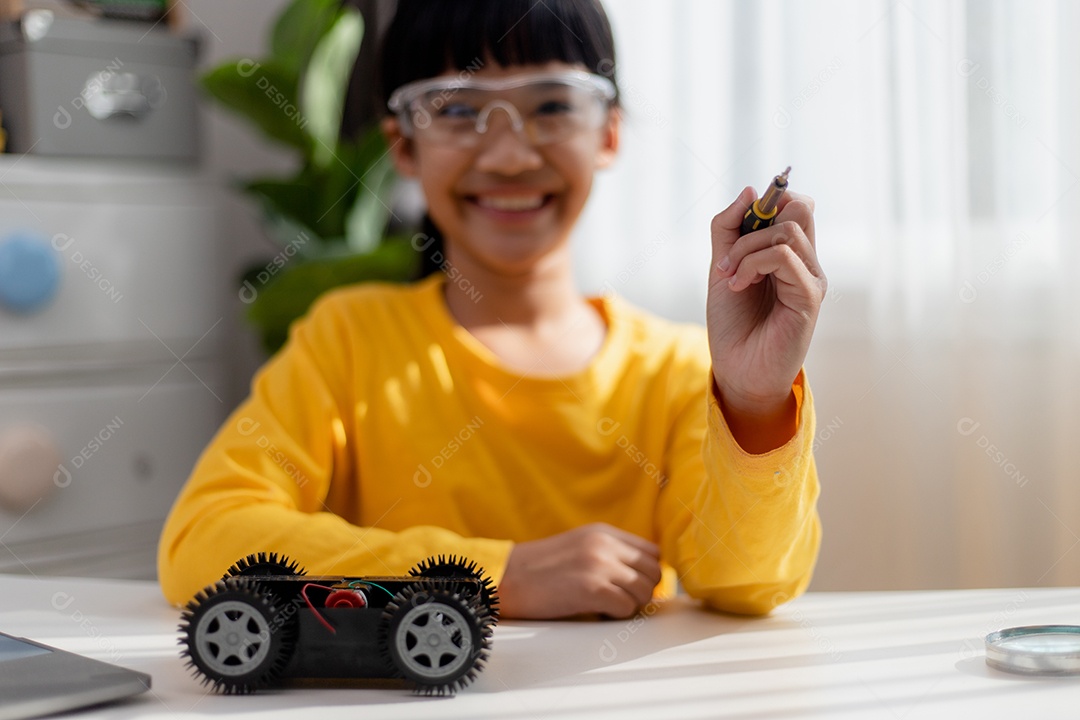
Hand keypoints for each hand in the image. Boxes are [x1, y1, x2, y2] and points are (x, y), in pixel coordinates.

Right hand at [498, 523, 661, 618]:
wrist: (506, 578)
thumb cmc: (538, 569)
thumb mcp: (578, 547)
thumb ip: (608, 553)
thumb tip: (640, 576)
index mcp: (603, 533)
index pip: (653, 551)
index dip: (647, 572)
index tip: (632, 586)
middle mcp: (605, 545)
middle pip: (654, 571)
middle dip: (643, 591)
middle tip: (621, 601)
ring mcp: (599, 566)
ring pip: (644, 591)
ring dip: (630, 605)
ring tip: (606, 606)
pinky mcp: (592, 589)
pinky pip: (627, 608)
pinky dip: (615, 615)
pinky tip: (596, 612)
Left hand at [707, 187, 825, 447]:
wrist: (736, 370)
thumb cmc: (732, 323)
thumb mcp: (721, 266)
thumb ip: (729, 229)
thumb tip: (751, 190)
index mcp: (790, 253)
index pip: (795, 204)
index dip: (766, 203)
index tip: (735, 232)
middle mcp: (807, 263)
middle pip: (800, 207)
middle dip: (757, 220)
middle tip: (730, 254)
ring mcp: (811, 279)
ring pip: (787, 230)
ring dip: (747, 247)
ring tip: (730, 275)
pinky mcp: (809, 297)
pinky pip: (784, 256)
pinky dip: (752, 263)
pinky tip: (738, 284)